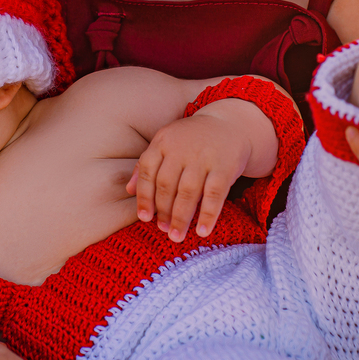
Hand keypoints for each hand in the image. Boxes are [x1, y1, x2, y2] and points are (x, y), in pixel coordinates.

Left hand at [126, 98, 276, 241]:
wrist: (230, 124)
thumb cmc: (191, 140)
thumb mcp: (166, 143)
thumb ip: (146, 165)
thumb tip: (128, 190)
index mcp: (162, 142)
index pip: (147, 172)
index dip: (144, 197)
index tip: (144, 218)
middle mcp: (181, 149)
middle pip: (166, 185)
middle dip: (163, 211)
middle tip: (162, 229)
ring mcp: (203, 157)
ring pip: (188, 192)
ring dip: (181, 217)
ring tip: (176, 236)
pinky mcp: (224, 167)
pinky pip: (214, 194)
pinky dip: (208, 214)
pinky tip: (202, 231)